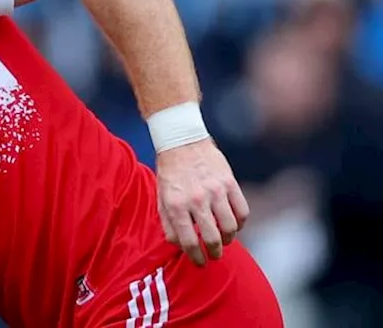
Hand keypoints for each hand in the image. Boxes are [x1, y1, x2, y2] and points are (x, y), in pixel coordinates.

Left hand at [155, 138, 248, 265]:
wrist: (181, 141)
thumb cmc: (170, 172)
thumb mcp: (161, 197)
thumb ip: (168, 222)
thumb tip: (178, 245)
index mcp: (175, 204)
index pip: (188, 241)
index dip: (195, 257)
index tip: (200, 263)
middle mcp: (195, 199)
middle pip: (212, 238)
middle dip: (215, 253)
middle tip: (215, 255)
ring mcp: (215, 191)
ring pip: (230, 227)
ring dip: (229, 239)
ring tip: (224, 240)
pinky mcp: (230, 182)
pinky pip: (242, 211)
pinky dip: (240, 223)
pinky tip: (234, 224)